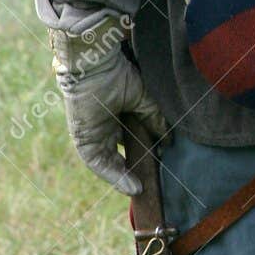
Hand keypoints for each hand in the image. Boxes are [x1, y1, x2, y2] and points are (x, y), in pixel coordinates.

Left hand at [51, 24, 166, 194]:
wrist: (95, 66)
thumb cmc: (118, 75)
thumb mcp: (144, 100)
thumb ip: (156, 120)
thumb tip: (168, 141)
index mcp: (118, 115)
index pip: (133, 140)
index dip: (147, 151)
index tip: (163, 159)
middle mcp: (105, 127)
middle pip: (121, 155)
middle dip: (136, 169)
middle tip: (155, 179)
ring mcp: (94, 135)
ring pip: (110, 163)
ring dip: (125, 178)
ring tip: (144, 189)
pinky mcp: (85, 141)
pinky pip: (99, 165)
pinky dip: (114, 177)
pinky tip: (132, 186)